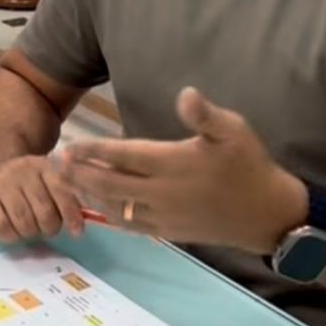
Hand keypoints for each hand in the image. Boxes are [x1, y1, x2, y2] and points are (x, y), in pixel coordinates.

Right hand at [0, 155, 84, 243]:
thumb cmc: (29, 182)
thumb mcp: (49, 180)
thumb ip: (65, 197)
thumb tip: (78, 227)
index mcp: (44, 166)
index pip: (61, 191)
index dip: (70, 214)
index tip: (76, 232)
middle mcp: (23, 171)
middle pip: (44, 212)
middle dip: (50, 227)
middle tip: (48, 227)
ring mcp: (2, 183)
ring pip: (24, 222)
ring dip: (31, 233)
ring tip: (31, 228)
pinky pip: (2, 227)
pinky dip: (12, 236)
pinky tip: (14, 231)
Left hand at [58, 88, 305, 254]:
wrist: (269, 214)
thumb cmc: (250, 166)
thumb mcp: (234, 131)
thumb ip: (205, 115)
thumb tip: (185, 93)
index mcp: (173, 164)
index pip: (125, 157)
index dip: (95, 152)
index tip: (70, 146)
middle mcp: (163, 193)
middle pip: (112, 185)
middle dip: (81, 175)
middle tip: (55, 165)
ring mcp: (165, 216)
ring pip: (118, 207)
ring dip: (91, 196)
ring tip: (67, 185)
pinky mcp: (171, 232)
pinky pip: (133, 226)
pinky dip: (112, 217)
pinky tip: (100, 210)